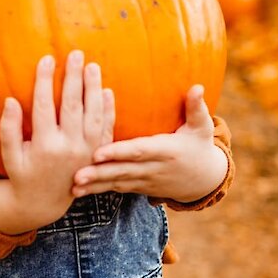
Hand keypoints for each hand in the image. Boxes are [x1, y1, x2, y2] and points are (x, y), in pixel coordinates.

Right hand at [0, 51, 113, 232]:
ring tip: (92, 66)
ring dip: (93, 88)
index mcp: (44, 146)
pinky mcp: (97, 154)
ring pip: (93, 114)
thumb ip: (8, 129)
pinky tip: (106, 91)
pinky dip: (108, 110)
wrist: (45, 202)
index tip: (46, 59)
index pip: (45, 106)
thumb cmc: (23, 174)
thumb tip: (11, 100)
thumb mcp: (10, 156)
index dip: (44, 81)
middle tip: (76, 54)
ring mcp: (87, 151)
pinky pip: (106, 129)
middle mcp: (69, 147)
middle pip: (72, 105)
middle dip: (73, 77)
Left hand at [71, 84, 227, 203]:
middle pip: (123, 171)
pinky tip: (78, 191)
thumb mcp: (202, 127)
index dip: (119, 152)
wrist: (204, 180)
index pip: (139, 151)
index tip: (99, 153)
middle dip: (100, 174)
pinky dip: (98, 190)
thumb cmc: (200, 146)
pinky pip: (116, 189)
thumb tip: (198, 87)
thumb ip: (196, 108)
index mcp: (166, 151)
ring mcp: (145, 181)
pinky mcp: (138, 188)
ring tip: (73, 186)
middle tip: (77, 175)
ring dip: (94, 186)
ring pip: (117, 183)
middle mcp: (154, 169)